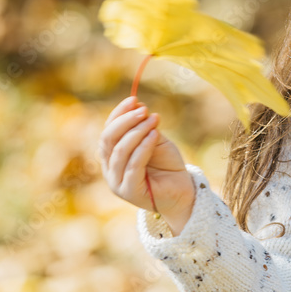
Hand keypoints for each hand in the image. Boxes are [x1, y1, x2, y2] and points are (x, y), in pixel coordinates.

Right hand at [100, 96, 195, 234]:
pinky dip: (143, 147)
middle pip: (108, 140)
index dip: (118, 114)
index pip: (108, 131)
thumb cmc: (168, 166)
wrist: (182, 191)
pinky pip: (133, 165)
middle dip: (125, 121)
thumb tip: (139, 107)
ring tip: (154, 120)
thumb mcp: (156, 142)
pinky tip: (154, 134)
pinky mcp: (129, 191)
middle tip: (143, 109)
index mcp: (111, 156)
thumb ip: (145, 129)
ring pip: (120, 151)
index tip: (133, 99)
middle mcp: (110, 169)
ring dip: (137, 131)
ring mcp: (117, 182)